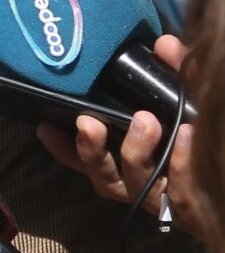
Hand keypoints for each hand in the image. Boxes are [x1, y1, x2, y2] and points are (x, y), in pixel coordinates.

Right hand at [36, 35, 200, 235]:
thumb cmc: (208, 138)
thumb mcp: (190, 105)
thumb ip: (179, 75)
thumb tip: (164, 43)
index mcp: (135, 167)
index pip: (90, 162)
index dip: (65, 148)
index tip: (45, 125)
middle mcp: (144, 188)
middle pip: (104, 179)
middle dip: (91, 151)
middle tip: (87, 121)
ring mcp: (168, 202)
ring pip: (137, 185)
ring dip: (134, 152)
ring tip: (146, 121)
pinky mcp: (193, 209)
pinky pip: (183, 191)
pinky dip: (181, 162)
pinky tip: (184, 135)